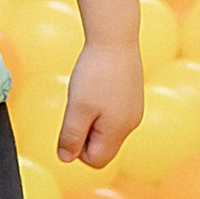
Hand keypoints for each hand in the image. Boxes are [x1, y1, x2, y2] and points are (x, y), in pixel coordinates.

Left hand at [58, 37, 144, 168]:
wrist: (115, 38)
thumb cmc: (95, 73)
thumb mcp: (77, 109)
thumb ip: (71, 137)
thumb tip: (65, 159)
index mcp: (119, 131)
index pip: (96, 160)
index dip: (77, 149)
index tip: (71, 124)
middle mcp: (131, 124)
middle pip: (103, 146)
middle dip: (85, 133)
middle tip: (78, 107)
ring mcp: (134, 109)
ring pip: (107, 128)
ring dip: (91, 118)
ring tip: (87, 94)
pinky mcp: (132, 96)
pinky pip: (113, 113)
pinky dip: (100, 106)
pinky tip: (96, 85)